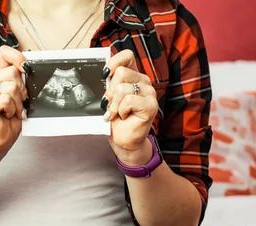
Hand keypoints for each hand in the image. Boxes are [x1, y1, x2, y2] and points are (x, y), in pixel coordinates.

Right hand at [0, 46, 28, 157]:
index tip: (25, 70)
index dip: (17, 57)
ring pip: (11, 86)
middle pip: (13, 72)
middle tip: (16, 103)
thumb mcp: (18, 96)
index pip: (4, 53)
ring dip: (17, 102)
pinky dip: (12, 110)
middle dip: (21, 90)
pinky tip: (6, 115)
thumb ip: (19, 81)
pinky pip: (7, 100)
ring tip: (11, 111)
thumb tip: (27, 69)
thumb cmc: (8, 120)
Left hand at [102, 50, 158, 164]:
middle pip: (121, 73)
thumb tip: (104, 72)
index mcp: (134, 76)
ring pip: (122, 88)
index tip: (105, 75)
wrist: (123, 139)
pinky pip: (128, 100)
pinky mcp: (151, 105)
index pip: (127, 56)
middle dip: (110, 91)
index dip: (114, 62)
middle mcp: (144, 81)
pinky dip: (121, 111)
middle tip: (110, 104)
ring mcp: (149, 93)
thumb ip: (110, 82)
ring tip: (117, 113)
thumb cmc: (116, 118)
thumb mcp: (109, 97)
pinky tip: (124, 117)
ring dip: (114, 104)